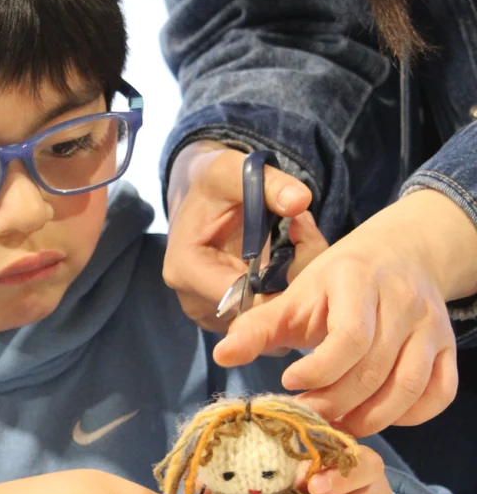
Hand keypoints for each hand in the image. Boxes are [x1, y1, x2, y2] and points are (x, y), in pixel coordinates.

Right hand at [163, 142, 312, 331]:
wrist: (198, 202)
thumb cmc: (213, 187)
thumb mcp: (235, 171)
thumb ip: (269, 183)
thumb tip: (300, 202)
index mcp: (185, 269)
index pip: (240, 296)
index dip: (279, 279)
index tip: (304, 246)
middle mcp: (192, 301)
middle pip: (253, 315)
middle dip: (289, 286)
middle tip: (308, 246)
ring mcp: (206, 316)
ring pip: (261, 323)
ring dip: (288, 295)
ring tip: (299, 254)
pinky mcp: (222, 320)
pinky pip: (259, 321)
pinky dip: (280, 301)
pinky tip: (289, 271)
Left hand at [214, 190, 465, 436]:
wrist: (395, 255)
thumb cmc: (334, 283)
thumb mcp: (293, 297)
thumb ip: (257, 328)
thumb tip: (221, 357)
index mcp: (357, 281)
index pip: (350, 337)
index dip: (319, 370)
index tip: (289, 383)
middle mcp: (402, 301)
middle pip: (374, 369)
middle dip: (336, 402)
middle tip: (307, 416)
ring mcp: (431, 325)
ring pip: (409, 385)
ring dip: (371, 417)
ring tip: (337, 424)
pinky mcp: (447, 345)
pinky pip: (440, 391)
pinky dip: (412, 414)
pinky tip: (379, 417)